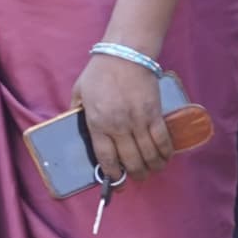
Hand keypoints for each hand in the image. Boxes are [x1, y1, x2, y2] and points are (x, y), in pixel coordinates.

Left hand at [77, 48, 173, 183]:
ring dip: (152, 167)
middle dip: (135, 174)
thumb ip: (76, 111)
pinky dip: (165, 152)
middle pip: (130, 159)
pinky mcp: (154, 114)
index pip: (105, 156)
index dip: (112, 173)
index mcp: (97, 123)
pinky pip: (162, 139)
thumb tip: (72, 124)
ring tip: (152, 171)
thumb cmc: (99, 73)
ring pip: (148, 153)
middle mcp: (118, 126)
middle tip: (136, 178)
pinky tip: (165, 158)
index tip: (115, 181)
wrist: (125, 56)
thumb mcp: (79, 93)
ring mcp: (138, 121)